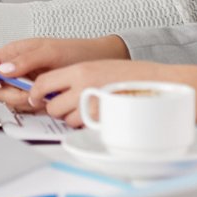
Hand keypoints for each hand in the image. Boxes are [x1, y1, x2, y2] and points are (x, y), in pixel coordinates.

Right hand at [0, 36, 128, 111]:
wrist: (98, 62)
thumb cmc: (74, 51)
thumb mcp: (48, 51)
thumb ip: (24, 60)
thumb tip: (2, 70)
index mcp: (12, 53)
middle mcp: (15, 70)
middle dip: (9, 93)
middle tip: (28, 91)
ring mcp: (24, 84)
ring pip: (9, 100)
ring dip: (23, 100)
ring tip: (42, 93)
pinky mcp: (35, 97)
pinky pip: (25, 107)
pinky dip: (34, 106)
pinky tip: (47, 99)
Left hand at [28, 60, 196, 128]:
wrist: (162, 84)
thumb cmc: (135, 76)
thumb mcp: (100, 68)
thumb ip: (77, 76)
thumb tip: (56, 88)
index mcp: (80, 70)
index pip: (45, 82)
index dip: (37, 92)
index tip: (34, 96)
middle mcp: (83, 87)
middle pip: (51, 105)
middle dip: (54, 108)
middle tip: (65, 106)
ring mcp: (93, 106)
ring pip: (66, 119)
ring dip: (71, 118)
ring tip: (88, 110)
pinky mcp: (103, 122)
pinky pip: (84, 128)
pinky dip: (86, 126)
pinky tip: (98, 117)